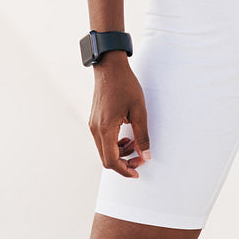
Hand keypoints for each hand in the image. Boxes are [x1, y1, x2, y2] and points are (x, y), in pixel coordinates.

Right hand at [88, 56, 150, 176]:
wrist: (110, 66)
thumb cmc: (125, 85)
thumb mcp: (139, 110)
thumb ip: (142, 135)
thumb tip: (145, 156)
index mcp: (105, 129)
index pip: (111, 161)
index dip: (125, 170)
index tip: (137, 172)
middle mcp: (95, 129)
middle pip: (106, 158)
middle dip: (123, 163)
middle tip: (140, 158)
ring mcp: (93, 125)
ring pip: (103, 150)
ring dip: (119, 153)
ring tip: (135, 143)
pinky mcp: (94, 120)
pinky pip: (102, 140)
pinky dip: (114, 144)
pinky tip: (126, 136)